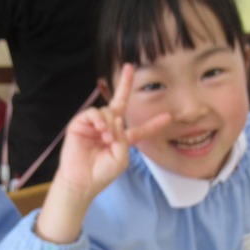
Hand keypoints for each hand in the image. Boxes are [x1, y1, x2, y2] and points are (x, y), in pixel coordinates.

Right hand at [36, 63, 169, 243]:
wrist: (81, 182)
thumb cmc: (101, 174)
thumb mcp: (121, 159)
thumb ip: (124, 139)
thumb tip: (116, 118)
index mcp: (121, 140)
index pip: (140, 129)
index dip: (153, 124)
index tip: (168, 117)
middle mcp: (108, 128)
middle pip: (119, 103)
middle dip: (125, 84)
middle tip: (129, 67)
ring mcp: (94, 124)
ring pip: (107, 111)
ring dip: (110, 123)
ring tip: (106, 137)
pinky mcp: (80, 123)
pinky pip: (93, 112)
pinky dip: (98, 118)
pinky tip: (100, 128)